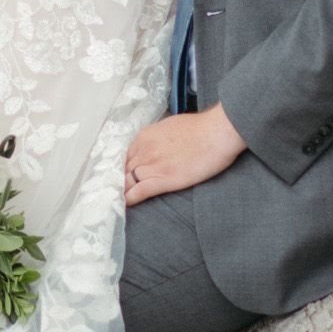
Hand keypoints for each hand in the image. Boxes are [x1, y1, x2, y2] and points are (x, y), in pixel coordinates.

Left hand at [125, 104, 245, 205]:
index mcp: (145, 136)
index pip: (124, 156)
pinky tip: (125, 205)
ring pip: (126, 181)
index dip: (122, 168)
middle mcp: (144, 150)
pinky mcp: (164, 179)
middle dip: (118, 180)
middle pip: (122, 169)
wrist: (217, 132)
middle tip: (115, 191)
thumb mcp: (171, 126)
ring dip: (121, 191)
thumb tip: (156, 145)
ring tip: (117, 201)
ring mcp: (153, 165)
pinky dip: (129, 199)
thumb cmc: (201, 128)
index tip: (123, 176)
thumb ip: (158, 138)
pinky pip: (138, 191)